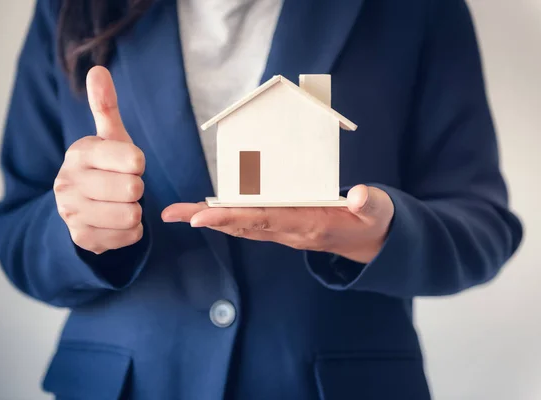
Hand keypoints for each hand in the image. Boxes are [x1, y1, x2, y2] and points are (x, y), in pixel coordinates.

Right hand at [54, 66, 145, 253]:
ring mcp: (72, 213)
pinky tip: (116, 221)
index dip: (138, 164)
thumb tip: (98, 70)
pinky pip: (130, 237)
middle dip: (136, 189)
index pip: (134, 161)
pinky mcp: (82, 239)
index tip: (130, 164)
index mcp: (80, 153)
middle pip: (134, 190)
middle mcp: (68, 182)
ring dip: (135, 211)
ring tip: (120, 203)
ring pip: (132, 216)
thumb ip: (106, 106)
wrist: (82, 206)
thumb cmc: (104, 166)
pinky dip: (131, 231)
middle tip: (124, 186)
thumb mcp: (109, 137)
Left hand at [162, 185, 393, 263]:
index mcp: (307, 225)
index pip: (263, 219)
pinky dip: (225, 217)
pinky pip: (248, 222)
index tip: (200, 217)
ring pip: (240, 225)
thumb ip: (371, 204)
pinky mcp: (282, 226)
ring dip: (209, 218)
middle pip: (241, 224)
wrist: (370, 242)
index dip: (231, 217)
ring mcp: (283, 231)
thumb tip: (360, 194)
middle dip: (206, 219)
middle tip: (172, 214)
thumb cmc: (372, 222)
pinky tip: (206, 211)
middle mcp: (288, 231)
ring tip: (178, 212)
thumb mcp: (378, 211)